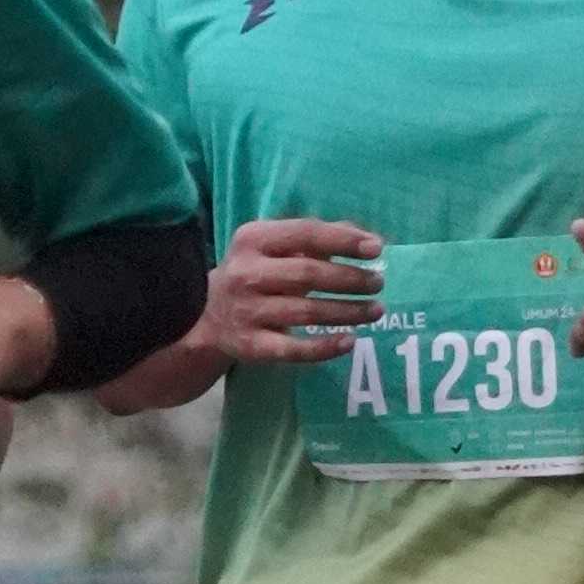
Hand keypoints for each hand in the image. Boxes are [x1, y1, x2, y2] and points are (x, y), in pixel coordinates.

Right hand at [205, 218, 383, 363]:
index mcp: (253, 239)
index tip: (376, 249)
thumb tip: (366, 238)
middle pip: (308, 274)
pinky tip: (349, 341)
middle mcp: (246, 274)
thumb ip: (315, 238)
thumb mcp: (273, 247)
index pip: (305, 234)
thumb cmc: (254, 273)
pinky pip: (293, 349)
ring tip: (375, 310)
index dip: (343, 241)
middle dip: (350, 279)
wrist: (206, 317)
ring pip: (307, 312)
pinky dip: (324, 347)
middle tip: (377, 283)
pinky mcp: (251, 345)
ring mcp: (247, 311)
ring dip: (347, 312)